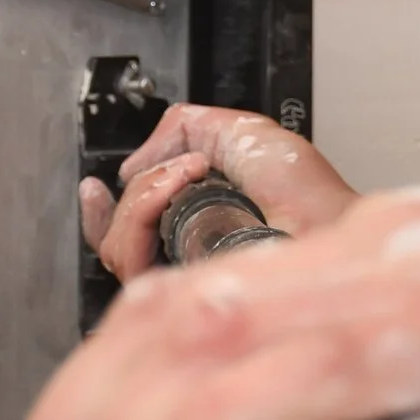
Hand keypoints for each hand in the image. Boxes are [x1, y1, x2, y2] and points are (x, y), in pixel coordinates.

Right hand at [78, 104, 356, 282]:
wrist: (324, 219)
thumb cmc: (306, 192)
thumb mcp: (241, 132)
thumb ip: (184, 128)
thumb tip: (131, 162)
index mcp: (193, 226)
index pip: (127, 233)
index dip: (102, 213)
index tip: (96, 189)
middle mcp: (181, 256)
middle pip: (112, 237)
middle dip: (134, 189)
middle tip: (178, 167)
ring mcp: (178, 277)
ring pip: (116, 242)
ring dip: (145, 190)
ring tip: (190, 171)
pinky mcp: (176, 291)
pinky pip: (128, 249)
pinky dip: (146, 202)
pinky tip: (182, 182)